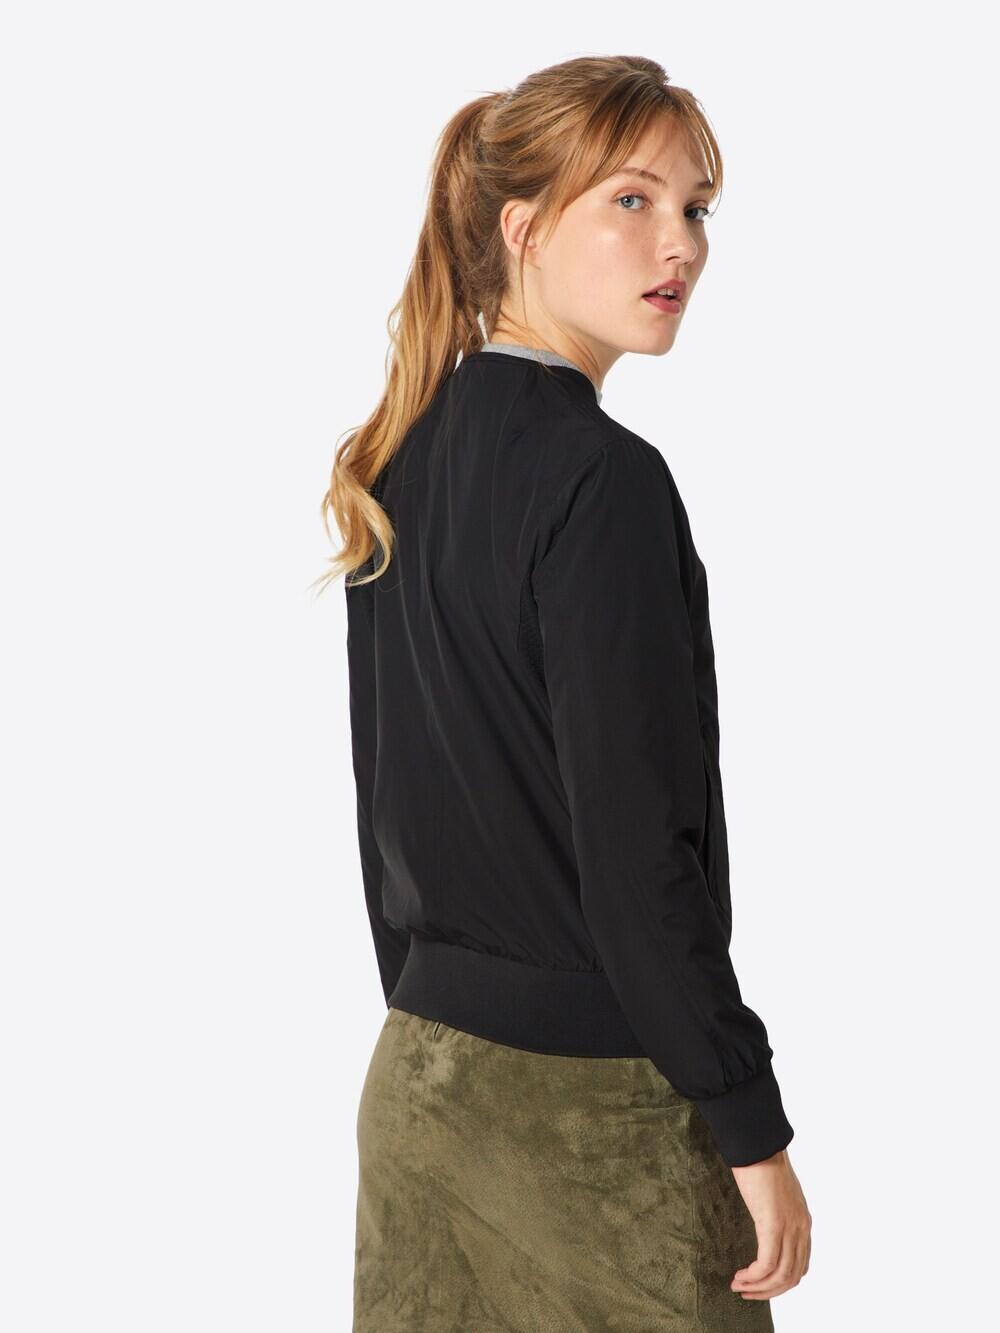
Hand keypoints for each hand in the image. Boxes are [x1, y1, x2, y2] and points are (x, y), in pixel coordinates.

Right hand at [729, 1148, 810, 1300]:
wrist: (757, 1143)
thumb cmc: (761, 1162)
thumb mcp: (776, 1194)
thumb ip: (776, 1212)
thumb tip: (764, 1222)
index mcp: (803, 1222)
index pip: (800, 1265)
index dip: (779, 1282)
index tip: (758, 1283)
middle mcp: (801, 1229)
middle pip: (792, 1277)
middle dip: (768, 1291)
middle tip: (746, 1292)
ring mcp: (789, 1228)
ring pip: (780, 1276)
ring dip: (758, 1288)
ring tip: (738, 1286)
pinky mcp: (773, 1225)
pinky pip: (767, 1265)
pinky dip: (754, 1277)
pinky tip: (740, 1275)